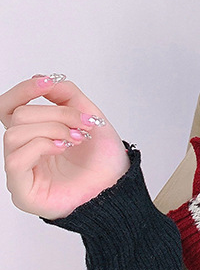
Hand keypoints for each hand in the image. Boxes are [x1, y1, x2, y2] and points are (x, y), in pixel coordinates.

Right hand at [1, 75, 129, 219]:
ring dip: (52, 129)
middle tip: (82, 124)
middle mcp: (24, 152)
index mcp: (35, 134)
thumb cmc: (104, 160)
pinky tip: (63, 147)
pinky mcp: (23, 192)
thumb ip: (66, 95)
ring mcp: (21, 173)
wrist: (119, 188)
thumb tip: (40, 78)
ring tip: (76, 138)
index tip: (47, 82)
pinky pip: (16, 160)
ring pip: (14, 134)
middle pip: (17, 116)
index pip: (10, 107)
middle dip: (55, 114)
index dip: (24, 90)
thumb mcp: (89, 116)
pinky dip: (42, 146)